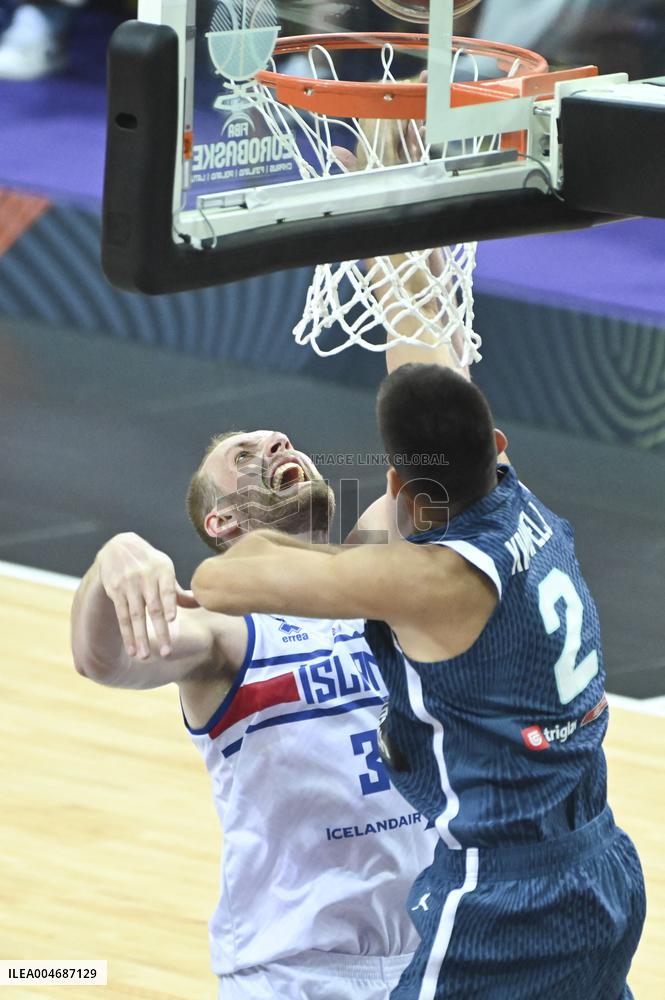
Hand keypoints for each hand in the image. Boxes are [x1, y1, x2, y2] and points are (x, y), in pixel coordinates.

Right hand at [96, 533, 197, 659]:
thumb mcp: (165, 570)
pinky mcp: (115, 591)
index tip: (172, 619)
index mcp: (163, 570)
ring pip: (135, 615)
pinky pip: (122, 616)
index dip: (169, 604)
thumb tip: (201, 604)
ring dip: (139, 637)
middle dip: (160, 631)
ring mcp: (129, 584)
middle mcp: (145, 577)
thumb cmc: (150, 563)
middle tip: (167, 653)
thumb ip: (178, 591)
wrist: (119, 546)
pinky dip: (126, 634)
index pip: (167, 590)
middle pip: (153, 608)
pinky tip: (131, 649)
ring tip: (144, 657)